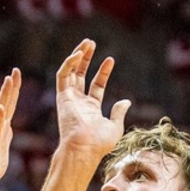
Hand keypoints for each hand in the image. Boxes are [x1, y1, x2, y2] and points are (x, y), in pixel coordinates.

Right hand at [0, 67, 20, 190]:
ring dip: (4, 96)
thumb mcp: (2, 145)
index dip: (13, 90)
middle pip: (4, 103)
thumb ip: (4, 133)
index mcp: (1, 127)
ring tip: (8, 81)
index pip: (8, 105)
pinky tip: (0, 108)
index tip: (16, 74)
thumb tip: (8, 125)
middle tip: (15, 70)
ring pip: (0, 112)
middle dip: (10, 87)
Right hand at [55, 38, 129, 159]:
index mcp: (90, 109)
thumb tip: (126, 101)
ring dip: (77, 56)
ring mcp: (70, 98)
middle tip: (91, 43)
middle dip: (86, 59)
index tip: (110, 59)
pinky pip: (62, 75)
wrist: (84, 148)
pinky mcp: (62, 96)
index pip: (96, 85)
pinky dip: (69, 63)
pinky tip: (78, 54)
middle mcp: (78, 102)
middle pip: (80, 75)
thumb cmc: (99, 143)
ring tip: (86, 43)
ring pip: (70, 72)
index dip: (103, 72)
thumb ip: (118, 113)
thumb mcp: (115, 127)